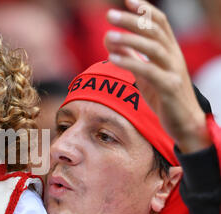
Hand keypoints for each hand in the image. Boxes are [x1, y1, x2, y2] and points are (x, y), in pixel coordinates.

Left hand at [104, 0, 211, 152]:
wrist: (184, 122)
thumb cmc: (163, 96)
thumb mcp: (145, 73)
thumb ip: (130, 56)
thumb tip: (110, 39)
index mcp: (169, 50)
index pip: (159, 23)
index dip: (145, 10)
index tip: (127, 1)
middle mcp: (173, 56)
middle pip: (154, 31)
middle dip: (132, 20)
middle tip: (110, 15)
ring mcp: (173, 71)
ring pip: (153, 48)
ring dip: (129, 39)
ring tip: (108, 35)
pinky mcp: (169, 87)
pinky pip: (149, 72)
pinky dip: (131, 63)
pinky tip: (114, 58)